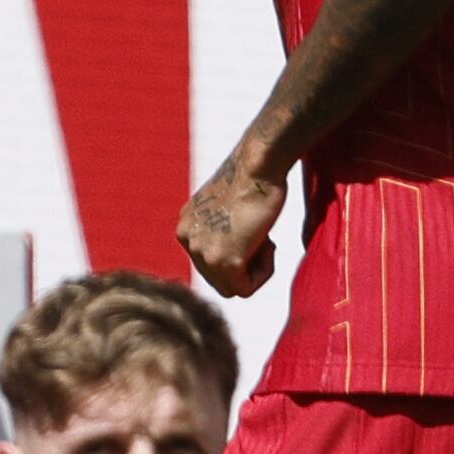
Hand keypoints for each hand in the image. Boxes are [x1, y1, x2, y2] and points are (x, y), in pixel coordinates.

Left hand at [178, 151, 287, 296]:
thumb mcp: (228, 205)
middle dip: (245, 264)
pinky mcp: (223, 262)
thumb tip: (234, 245)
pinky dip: (264, 272)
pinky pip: (245, 290)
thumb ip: (223, 228)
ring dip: (255, 269)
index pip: (211, 262)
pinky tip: (267, 242)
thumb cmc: (255, 176)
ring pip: (232, 287)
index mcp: (186, 226)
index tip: (252, 227)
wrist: (259, 163)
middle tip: (260, 234)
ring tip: (263, 238)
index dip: (239, 252)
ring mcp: (202, 252)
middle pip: (219, 279)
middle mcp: (187, 239)